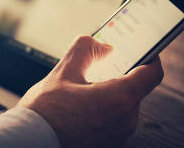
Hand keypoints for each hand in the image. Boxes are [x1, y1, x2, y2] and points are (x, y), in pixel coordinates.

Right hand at [17, 36, 163, 147]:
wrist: (30, 141)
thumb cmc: (45, 112)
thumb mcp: (63, 71)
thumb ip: (85, 50)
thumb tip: (101, 45)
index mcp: (119, 99)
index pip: (152, 73)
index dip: (151, 56)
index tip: (142, 48)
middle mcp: (125, 121)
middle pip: (135, 88)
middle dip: (119, 74)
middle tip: (99, 64)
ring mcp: (118, 136)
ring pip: (123, 105)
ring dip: (109, 92)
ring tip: (82, 88)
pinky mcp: (109, 144)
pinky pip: (114, 120)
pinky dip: (103, 109)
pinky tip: (80, 106)